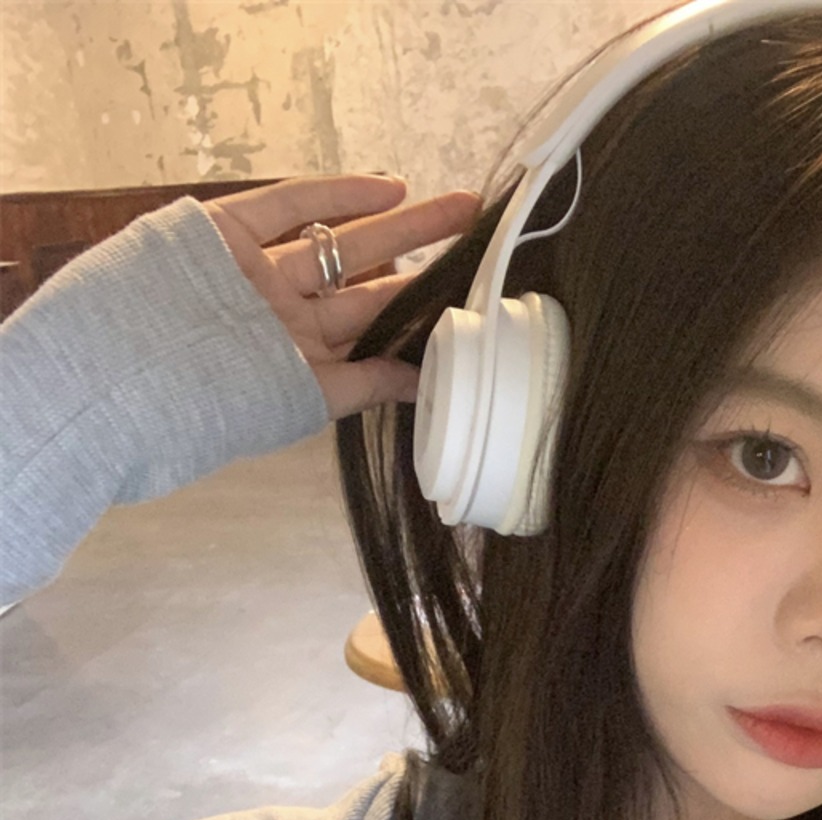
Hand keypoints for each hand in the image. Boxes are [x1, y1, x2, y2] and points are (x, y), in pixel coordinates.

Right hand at [204, 174, 480, 420]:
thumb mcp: (302, 403)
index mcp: (293, 366)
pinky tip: (391, 187)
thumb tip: (424, 384)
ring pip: (337, 243)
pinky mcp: (223, 232)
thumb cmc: (211, 408)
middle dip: (419, 261)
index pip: (366, 337)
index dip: (412, 317)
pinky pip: (289, 206)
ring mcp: (253, 275)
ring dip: (398, 224)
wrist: (127, 380)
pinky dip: (340, 194)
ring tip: (454, 209)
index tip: (461, 303)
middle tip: (473, 239)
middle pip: (362, 285)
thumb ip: (363, 386)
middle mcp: (276, 319)